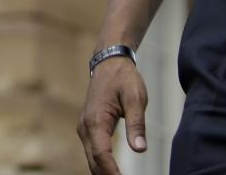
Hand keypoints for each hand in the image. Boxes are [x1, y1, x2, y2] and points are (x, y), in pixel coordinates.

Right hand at [77, 57, 147, 174]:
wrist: (108, 62)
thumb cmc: (123, 78)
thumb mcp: (135, 98)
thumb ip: (136, 124)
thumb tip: (140, 149)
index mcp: (96, 120)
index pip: (101, 155)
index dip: (113, 173)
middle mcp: (85, 126)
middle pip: (93, 162)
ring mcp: (84, 128)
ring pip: (91, 159)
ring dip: (104, 173)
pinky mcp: (88, 128)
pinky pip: (92, 152)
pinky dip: (101, 165)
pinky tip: (114, 172)